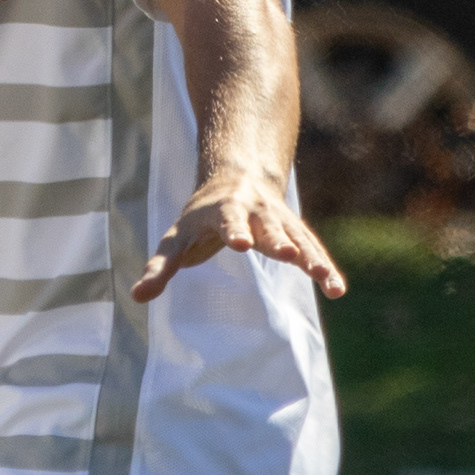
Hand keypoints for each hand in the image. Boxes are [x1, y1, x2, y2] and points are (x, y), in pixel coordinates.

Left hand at [131, 167, 347, 304]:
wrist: (238, 177)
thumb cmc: (200, 218)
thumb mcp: (177, 238)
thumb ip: (160, 268)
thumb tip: (137, 296)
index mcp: (224, 211)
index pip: (228, 221)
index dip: (235, 230)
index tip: (241, 243)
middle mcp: (256, 212)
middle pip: (268, 227)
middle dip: (278, 240)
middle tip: (288, 254)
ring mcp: (279, 222)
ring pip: (298, 239)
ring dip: (311, 258)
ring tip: (325, 279)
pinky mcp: (295, 233)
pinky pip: (313, 251)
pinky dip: (325, 268)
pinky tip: (338, 289)